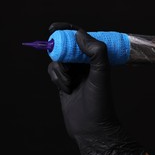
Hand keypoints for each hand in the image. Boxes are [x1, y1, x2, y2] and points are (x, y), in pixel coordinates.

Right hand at [47, 22, 145, 154]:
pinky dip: (56, 78)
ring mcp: (72, 73)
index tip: (54, 27)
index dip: (66, 29)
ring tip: (69, 83)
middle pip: (65, 47)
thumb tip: (79, 33)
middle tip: (59, 57)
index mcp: (93, 58)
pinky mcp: (62, 84)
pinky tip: (65, 89)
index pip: (79, 37)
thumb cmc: (100, 101)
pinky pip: (53, 73)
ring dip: (60, 70)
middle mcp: (83, 64)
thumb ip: (95, 51)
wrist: (92, 127)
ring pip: (57, 61)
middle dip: (59, 51)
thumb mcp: (101, 73)